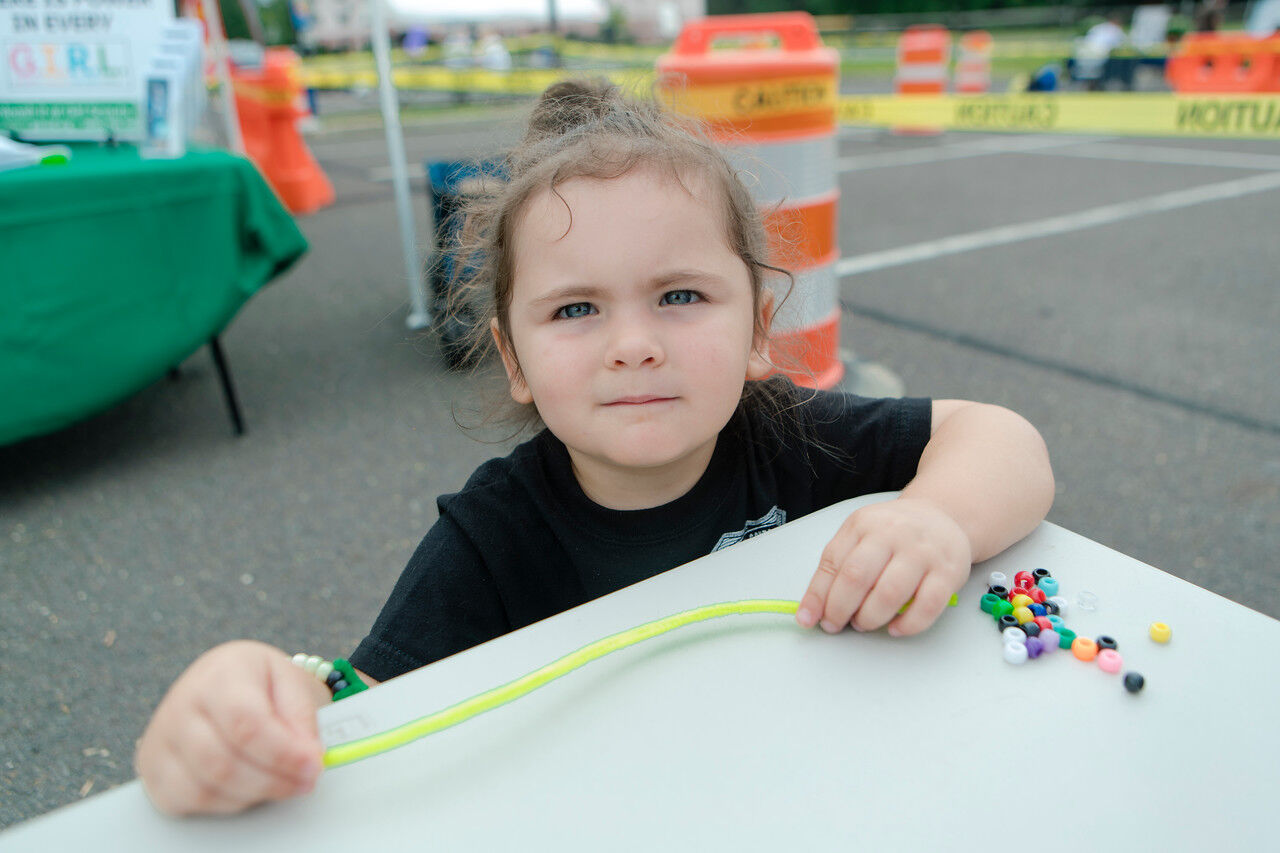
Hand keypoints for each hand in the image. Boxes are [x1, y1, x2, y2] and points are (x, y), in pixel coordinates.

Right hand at [134, 640, 330, 815]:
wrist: (224, 680)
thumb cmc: (258, 682)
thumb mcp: (290, 681)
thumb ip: (302, 717)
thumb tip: (308, 757)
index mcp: (220, 674)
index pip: (246, 723)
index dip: (282, 753)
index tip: (313, 765)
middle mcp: (182, 704)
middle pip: (223, 762)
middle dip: (273, 781)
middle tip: (305, 781)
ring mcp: (161, 737)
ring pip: (205, 789)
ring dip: (254, 794)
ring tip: (282, 781)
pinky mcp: (153, 768)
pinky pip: (187, 802)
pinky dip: (226, 803)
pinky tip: (250, 787)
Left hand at [795, 497, 971, 636]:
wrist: (943, 517)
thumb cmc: (894, 533)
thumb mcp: (859, 536)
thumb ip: (836, 568)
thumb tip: (812, 610)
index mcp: (864, 524)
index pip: (832, 563)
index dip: (817, 596)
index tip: (808, 619)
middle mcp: (893, 534)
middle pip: (857, 577)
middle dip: (840, 609)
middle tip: (836, 624)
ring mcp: (923, 552)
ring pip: (890, 594)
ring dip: (870, 618)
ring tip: (864, 623)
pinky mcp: (949, 572)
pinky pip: (927, 607)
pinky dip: (907, 625)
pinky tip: (895, 628)